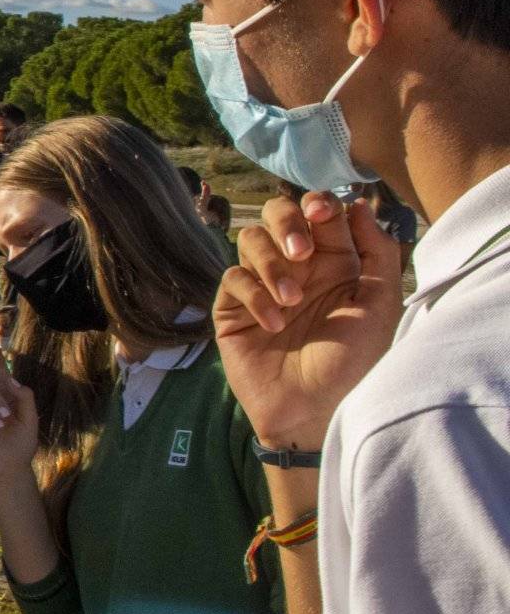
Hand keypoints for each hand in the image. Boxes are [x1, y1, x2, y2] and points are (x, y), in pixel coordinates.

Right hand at [215, 192, 402, 450]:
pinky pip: (233, 279)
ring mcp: (262, 286)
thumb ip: (377, 251)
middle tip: (302, 252)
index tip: (322, 212)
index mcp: (334, 263)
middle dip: (286, 223)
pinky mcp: (233, 309)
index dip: (317, 204)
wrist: (315, 410)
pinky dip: (254, 296)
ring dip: (271, 264)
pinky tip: (274, 324)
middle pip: (275, 215)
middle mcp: (296, 269)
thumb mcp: (380, 305)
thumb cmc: (354, 362)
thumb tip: (358, 204)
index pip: (319, 214)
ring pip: (249, 240)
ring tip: (292, 302)